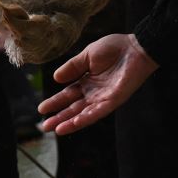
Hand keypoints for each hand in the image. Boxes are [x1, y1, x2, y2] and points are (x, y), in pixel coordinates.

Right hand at [38, 34, 158, 134]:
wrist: (135, 47)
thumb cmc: (114, 48)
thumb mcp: (87, 55)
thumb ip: (72, 67)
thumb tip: (55, 78)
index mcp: (86, 80)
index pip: (68, 95)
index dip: (55, 102)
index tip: (41, 109)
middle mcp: (93, 92)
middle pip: (73, 108)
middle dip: (59, 117)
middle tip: (44, 126)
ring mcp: (103, 98)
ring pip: (83, 113)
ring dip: (70, 122)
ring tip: (56, 129)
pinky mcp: (113, 101)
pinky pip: (98, 112)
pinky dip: (86, 118)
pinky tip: (74, 123)